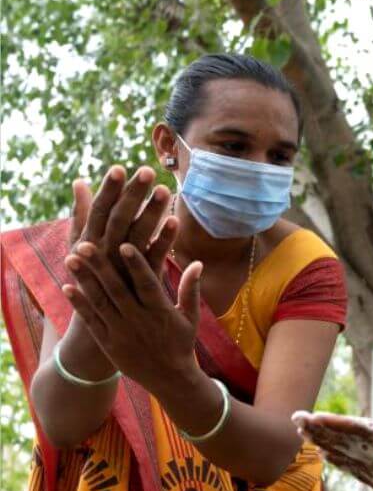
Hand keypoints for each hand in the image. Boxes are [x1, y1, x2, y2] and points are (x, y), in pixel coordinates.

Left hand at [62, 241, 202, 391]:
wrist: (170, 379)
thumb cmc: (181, 343)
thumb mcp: (190, 317)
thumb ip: (191, 289)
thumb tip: (198, 263)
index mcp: (161, 312)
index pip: (147, 284)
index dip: (136, 265)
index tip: (124, 245)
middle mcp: (139, 320)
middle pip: (117, 289)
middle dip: (100, 266)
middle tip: (85, 244)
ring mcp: (121, 332)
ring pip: (100, 302)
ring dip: (85, 280)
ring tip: (71, 258)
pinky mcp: (109, 343)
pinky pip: (91, 321)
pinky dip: (79, 305)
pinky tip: (67, 287)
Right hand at [70, 164, 176, 279]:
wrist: (101, 323)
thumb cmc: (90, 277)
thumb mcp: (81, 245)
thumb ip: (82, 214)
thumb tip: (79, 181)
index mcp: (88, 242)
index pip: (99, 210)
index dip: (109, 189)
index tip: (119, 167)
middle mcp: (104, 253)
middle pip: (120, 219)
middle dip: (133, 195)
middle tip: (148, 171)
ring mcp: (123, 268)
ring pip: (138, 235)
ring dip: (151, 212)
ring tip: (164, 190)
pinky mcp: (142, 281)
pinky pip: (155, 256)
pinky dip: (165, 239)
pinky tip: (175, 220)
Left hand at [292, 401, 372, 490]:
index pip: (358, 434)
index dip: (333, 424)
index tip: (309, 417)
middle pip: (345, 443)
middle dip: (320, 431)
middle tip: (294, 419)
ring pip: (348, 457)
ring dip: (326, 443)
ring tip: (306, 435)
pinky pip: (357, 470)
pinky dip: (341, 461)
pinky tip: (331, 458)